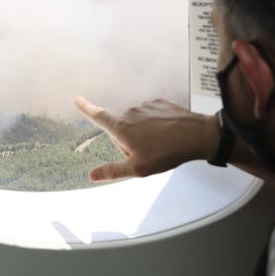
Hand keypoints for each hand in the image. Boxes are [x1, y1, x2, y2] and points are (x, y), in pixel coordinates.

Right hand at [74, 96, 217, 181]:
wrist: (197, 136)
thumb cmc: (166, 153)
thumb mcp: (137, 169)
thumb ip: (112, 171)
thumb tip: (91, 176)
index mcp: (121, 128)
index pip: (98, 116)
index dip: (86, 108)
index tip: (77, 99)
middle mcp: (130, 113)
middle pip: (121, 128)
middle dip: (128, 140)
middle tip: (146, 153)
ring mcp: (146, 106)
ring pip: (138, 122)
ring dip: (144, 132)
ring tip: (161, 144)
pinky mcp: (160, 103)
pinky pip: (151, 115)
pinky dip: (156, 124)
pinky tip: (168, 134)